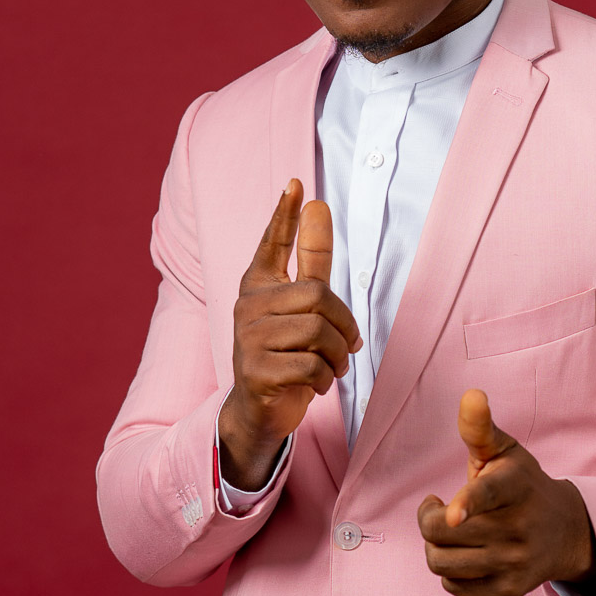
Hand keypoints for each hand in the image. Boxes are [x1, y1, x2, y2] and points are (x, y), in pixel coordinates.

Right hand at [220, 178, 362, 485]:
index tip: (297, 184)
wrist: (260, 411)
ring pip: (318, 333)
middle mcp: (248, 306)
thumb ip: (312, 261)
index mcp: (259, 286)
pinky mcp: (256, 370)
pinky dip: (326, 379)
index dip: (285, 216)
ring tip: (330, 368)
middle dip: (343, 325)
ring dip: (337, 357)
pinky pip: (311, 365)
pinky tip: (317, 385)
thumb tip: (317, 203)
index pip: (272, 244)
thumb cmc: (286, 355)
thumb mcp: (303, 309)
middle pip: (318, 296)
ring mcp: (248, 338)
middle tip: (346, 347)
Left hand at [416, 389, 595, 595]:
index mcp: (516, 486)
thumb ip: (480, 427)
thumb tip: (470, 394)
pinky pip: (454, 587)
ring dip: (435, 547)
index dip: (467, 503)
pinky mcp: (509, 590)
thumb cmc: (522, 485)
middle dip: (428, 519)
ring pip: (442, 563)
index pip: (489, 494)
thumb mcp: (506, 452)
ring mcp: (515, 562)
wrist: (566, 532)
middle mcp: (519, 528)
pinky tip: (463, 555)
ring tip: (448, 531)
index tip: (451, 513)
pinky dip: (449, 572)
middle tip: (439, 509)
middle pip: (442, 533)